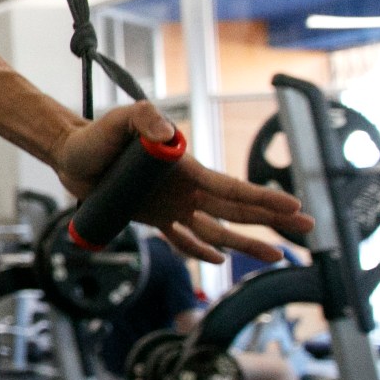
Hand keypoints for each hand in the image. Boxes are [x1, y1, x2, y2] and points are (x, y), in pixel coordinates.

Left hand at [50, 102, 312, 262]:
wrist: (71, 155)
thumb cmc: (98, 136)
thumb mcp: (121, 121)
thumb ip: (144, 119)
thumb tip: (167, 135)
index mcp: (186, 169)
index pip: (232, 188)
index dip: (263, 200)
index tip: (294, 206)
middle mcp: (185, 189)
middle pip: (236, 210)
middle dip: (272, 220)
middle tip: (308, 228)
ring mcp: (171, 206)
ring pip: (216, 230)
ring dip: (245, 244)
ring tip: (276, 257)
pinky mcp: (152, 218)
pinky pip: (181, 239)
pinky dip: (200, 250)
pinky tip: (219, 260)